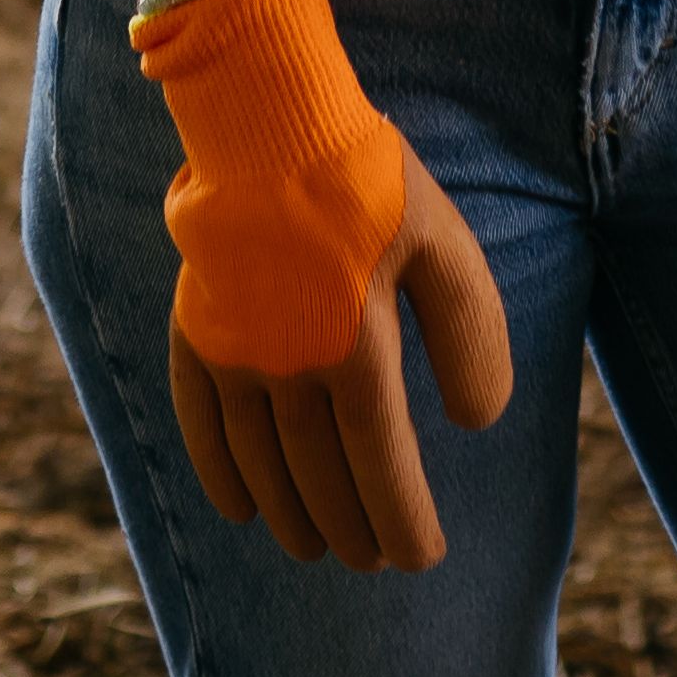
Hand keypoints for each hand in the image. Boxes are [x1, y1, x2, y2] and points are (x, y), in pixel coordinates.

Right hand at [129, 0, 517, 570]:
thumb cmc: (365, 178)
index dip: (400, 518)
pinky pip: (202, 423)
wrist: (262, 118)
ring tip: (316, 545)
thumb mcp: (442, 243)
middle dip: (352, 526)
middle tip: (373, 558)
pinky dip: (219, 473)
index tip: (420, 557)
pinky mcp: (197, 332)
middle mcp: (288, 367)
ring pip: (262, 462)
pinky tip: (239, 507)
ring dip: (291, 513)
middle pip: (321, 475)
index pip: (382, 464)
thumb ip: (468, 333)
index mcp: (355, 348)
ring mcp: (234, 353)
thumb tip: (479, 422)